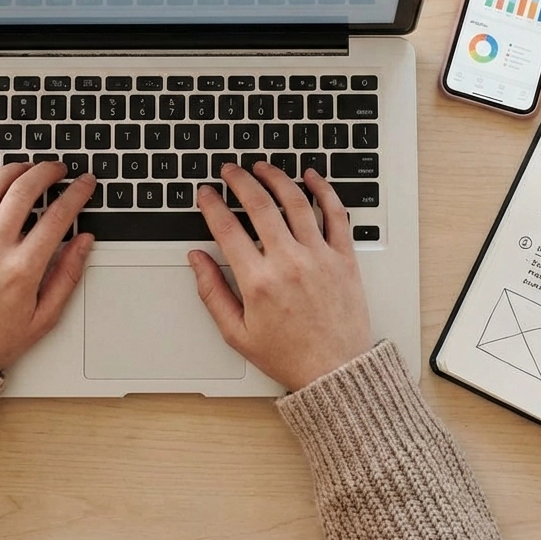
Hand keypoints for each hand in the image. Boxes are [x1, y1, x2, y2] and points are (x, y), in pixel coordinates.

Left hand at [0, 163, 95, 371]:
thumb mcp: (43, 319)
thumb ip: (67, 276)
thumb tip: (84, 242)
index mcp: (22, 271)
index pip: (57, 217)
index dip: (76, 193)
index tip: (85, 183)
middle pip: (23, 192)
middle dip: (46, 172)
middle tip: (57, 168)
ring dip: (12, 170)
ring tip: (25, 167)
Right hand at [189, 162, 371, 392]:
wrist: (336, 371)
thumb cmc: (288, 355)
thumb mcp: (237, 333)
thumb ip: (212, 292)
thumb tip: (196, 259)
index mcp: (259, 282)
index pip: (227, 229)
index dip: (211, 205)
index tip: (205, 193)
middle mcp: (289, 262)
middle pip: (259, 205)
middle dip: (239, 180)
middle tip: (229, 170)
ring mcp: (319, 256)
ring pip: (295, 201)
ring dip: (276, 178)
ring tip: (262, 167)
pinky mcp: (344, 257)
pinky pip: (336, 214)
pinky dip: (324, 190)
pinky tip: (312, 177)